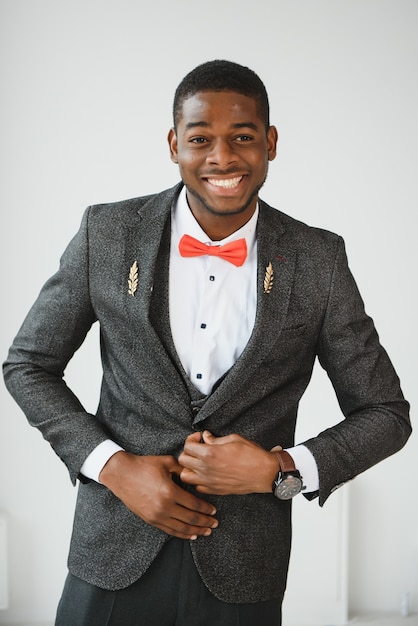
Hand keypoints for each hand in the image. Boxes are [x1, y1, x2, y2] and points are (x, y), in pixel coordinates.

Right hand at [99, 451, 217, 539]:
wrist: (121, 474)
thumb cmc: (144, 465)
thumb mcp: (167, 462)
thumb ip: (183, 469)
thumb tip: (197, 471)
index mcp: (170, 491)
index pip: (194, 504)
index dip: (206, 509)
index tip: (214, 510)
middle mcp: (164, 507)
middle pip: (190, 519)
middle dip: (205, 522)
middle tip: (215, 523)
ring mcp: (156, 516)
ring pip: (181, 528)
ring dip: (196, 531)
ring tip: (206, 531)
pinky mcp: (150, 520)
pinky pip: (170, 530)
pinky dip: (182, 534)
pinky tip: (190, 535)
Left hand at [179, 431, 279, 494]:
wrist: (264, 473)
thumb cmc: (252, 455)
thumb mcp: (233, 439)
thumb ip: (215, 439)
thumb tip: (205, 436)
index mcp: (210, 453)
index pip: (187, 446)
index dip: (192, 439)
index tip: (198, 437)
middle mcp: (206, 469)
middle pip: (182, 460)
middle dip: (188, 452)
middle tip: (197, 448)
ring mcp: (209, 482)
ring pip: (185, 476)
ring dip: (188, 468)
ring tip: (198, 462)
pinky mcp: (214, 490)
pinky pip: (197, 487)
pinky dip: (197, 480)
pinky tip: (205, 473)